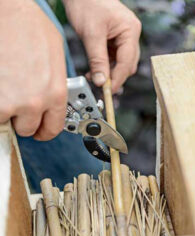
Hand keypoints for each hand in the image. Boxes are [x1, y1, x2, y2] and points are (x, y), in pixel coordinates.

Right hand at [0, 1, 66, 139]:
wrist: (6, 12)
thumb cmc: (29, 26)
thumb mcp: (56, 58)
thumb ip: (54, 86)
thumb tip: (51, 101)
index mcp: (55, 94)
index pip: (52, 129)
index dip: (44, 131)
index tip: (39, 130)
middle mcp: (34, 102)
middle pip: (27, 129)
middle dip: (23, 119)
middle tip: (18, 104)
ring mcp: (9, 102)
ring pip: (6, 121)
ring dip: (5, 110)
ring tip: (6, 88)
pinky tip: (0, 86)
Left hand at [64, 0, 140, 92]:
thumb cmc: (87, 4)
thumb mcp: (91, 35)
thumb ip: (97, 60)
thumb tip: (101, 82)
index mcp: (130, 30)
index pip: (127, 62)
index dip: (118, 79)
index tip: (108, 91)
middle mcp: (130, 34)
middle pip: (127, 65)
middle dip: (114, 77)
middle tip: (100, 86)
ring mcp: (124, 37)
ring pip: (120, 64)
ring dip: (108, 73)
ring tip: (93, 76)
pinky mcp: (115, 40)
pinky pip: (113, 58)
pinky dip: (105, 66)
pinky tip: (94, 69)